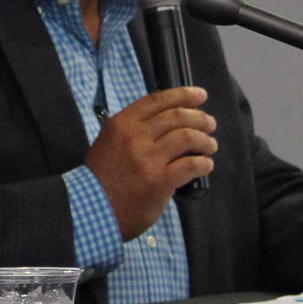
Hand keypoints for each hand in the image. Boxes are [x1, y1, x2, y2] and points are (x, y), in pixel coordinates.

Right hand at [84, 87, 216, 240]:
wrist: (92, 208)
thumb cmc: (101, 178)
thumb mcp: (108, 142)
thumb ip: (132, 130)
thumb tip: (164, 121)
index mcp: (122, 124)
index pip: (158, 100)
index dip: (183, 95)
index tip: (199, 95)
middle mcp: (135, 137)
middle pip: (177, 117)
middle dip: (199, 118)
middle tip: (210, 123)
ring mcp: (148, 159)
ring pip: (187, 137)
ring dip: (205, 140)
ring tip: (210, 145)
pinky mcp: (159, 181)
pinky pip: (190, 165)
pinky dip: (203, 163)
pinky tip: (206, 165)